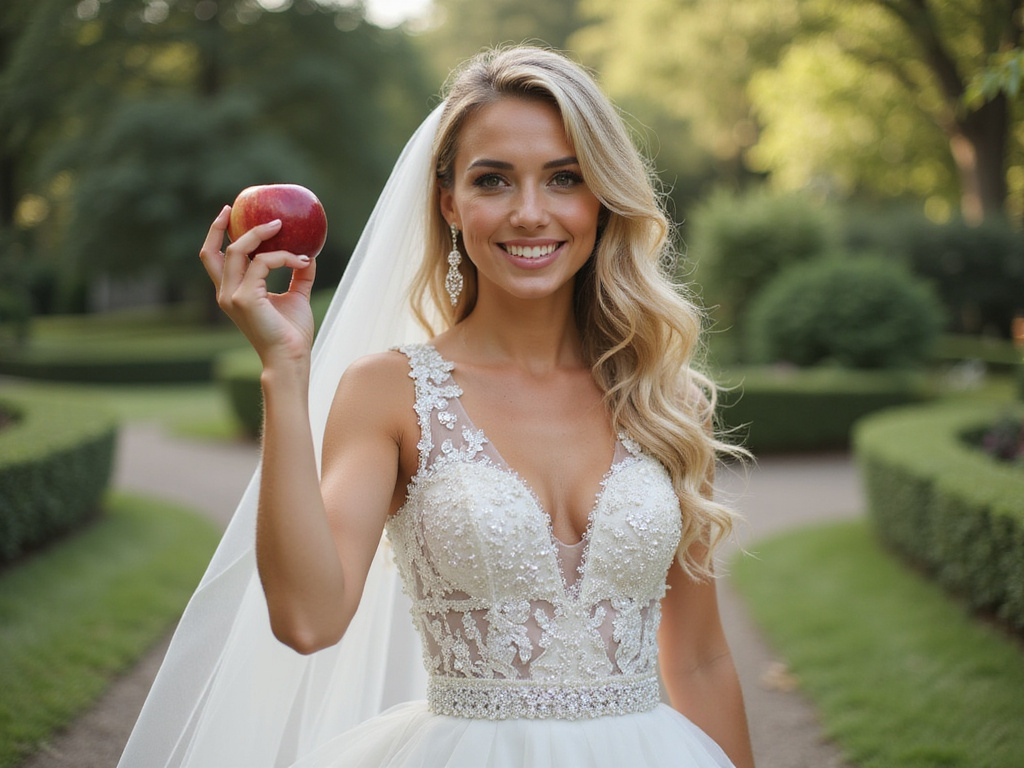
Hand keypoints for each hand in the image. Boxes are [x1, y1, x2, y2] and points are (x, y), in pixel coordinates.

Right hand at [199, 205, 316, 367]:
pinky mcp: (245, 298)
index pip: (214, 259)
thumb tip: (309, 253)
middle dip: (222, 227)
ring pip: (238, 250)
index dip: (217, 235)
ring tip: (282, 226)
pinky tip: (301, 260)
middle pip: (213, 252)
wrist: (291, 357)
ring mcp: (232, 295)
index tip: (229, 215)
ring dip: (261, 234)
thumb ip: (298, 275)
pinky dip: (283, 256)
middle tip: (238, 208)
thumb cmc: (292, 332)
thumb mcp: (296, 297)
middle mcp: (226, 293)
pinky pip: (262, 263)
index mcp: (232, 292)